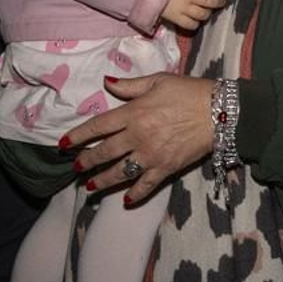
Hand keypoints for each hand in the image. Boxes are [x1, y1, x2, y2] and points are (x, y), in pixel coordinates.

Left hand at [61, 74, 214, 202]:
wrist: (219, 112)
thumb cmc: (188, 91)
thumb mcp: (158, 81)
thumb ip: (130, 85)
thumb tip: (106, 82)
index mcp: (133, 113)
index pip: (98, 127)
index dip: (78, 136)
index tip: (63, 144)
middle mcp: (137, 136)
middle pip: (104, 152)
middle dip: (86, 161)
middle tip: (75, 167)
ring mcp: (151, 155)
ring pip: (120, 172)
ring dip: (102, 181)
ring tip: (90, 186)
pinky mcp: (166, 168)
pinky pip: (146, 185)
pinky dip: (135, 194)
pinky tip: (125, 201)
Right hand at [161, 0, 231, 30]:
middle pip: (210, 1)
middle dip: (219, 2)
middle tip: (221, 2)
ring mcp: (183, 7)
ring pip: (203, 14)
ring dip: (208, 13)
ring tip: (208, 11)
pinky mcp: (176, 18)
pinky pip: (192, 24)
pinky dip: (196, 23)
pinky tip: (196, 20)